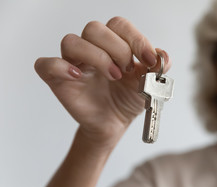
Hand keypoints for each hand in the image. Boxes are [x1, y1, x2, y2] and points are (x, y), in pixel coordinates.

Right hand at [35, 17, 170, 145]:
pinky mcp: (58, 80)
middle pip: (94, 28)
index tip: (149, 60)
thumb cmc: (127, 100)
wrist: (115, 124)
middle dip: (117, 48)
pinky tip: (79, 77)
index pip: (118, 25)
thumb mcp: (149, 84)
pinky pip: (46, 64)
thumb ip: (157, 68)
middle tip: (127, 70)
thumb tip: (163, 56)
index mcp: (113, 45)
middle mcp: (91, 49)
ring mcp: (73, 63)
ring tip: (113, 76)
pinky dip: (60, 67)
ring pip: (72, 41)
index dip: (135, 39)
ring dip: (96, 57)